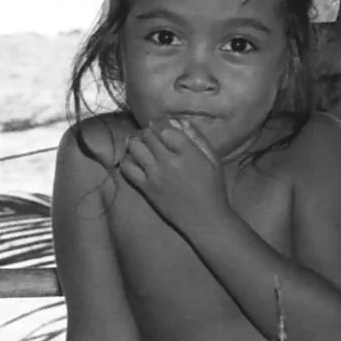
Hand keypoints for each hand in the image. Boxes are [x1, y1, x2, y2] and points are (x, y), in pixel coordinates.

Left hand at [118, 117, 231, 231]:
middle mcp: (168, 162)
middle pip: (149, 135)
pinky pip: (127, 167)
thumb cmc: (213, 188)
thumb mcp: (213, 159)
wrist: (205, 220)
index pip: (166, 128)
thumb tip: (178, 121)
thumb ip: (196, 138)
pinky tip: (135, 159)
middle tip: (153, 134)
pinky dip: (128, 159)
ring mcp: (154, 175)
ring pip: (135, 147)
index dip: (162, 124)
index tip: (164, 125)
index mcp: (188, 154)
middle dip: (150, 131)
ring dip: (136, 141)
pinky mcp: (145, 188)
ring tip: (142, 143)